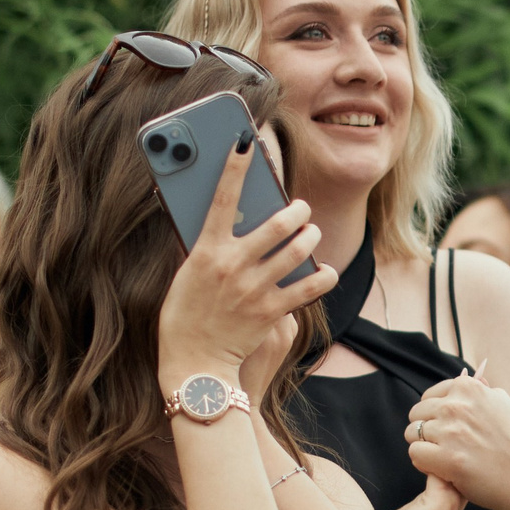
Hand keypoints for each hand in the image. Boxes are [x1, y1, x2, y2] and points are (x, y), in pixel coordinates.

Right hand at [158, 137, 337, 395]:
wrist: (193, 366)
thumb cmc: (183, 318)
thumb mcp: (185, 277)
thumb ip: (205, 249)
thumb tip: (221, 221)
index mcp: (205, 253)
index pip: (221, 200)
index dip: (234, 168)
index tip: (244, 142)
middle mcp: (232, 266)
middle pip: (276, 225)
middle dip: (295, 212)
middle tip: (300, 210)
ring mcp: (254, 289)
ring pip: (297, 251)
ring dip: (310, 238)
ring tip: (311, 235)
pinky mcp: (272, 312)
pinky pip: (308, 287)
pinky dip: (322, 277)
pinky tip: (325, 271)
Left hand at [405, 375, 509, 509]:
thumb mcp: (502, 403)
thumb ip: (480, 390)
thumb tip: (464, 376)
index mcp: (468, 388)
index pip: (428, 396)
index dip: (435, 415)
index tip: (449, 428)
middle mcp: (457, 406)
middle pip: (417, 414)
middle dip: (427, 430)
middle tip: (445, 445)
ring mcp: (451, 432)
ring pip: (412, 434)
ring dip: (424, 447)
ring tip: (444, 457)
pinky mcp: (448, 459)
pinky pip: (415, 454)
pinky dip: (424, 463)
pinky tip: (442, 468)